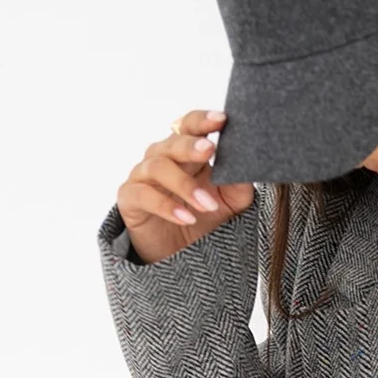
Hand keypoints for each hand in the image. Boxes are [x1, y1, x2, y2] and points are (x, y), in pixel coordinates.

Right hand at [115, 110, 256, 263]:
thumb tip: (248, 167)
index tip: (222, 120)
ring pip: (157, 167)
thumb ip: (238, 184)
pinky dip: (165, 206)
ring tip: (207, 205)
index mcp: (186, 152)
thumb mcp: (229, 203)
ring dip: (185, 185)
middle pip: (172, 143)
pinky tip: (186, 218)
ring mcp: (143, 176)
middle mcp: (162, 158)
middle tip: (209, 150)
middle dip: (191, 145)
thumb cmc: (203, 220)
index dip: (203, 121)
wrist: (179, 256)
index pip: (190, 126)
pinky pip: (143, 195)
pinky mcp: (130, 198)